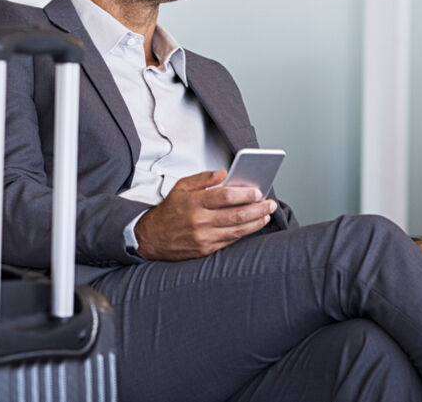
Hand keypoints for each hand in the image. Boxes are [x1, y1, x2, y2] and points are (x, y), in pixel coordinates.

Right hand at [133, 169, 276, 260]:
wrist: (151, 238)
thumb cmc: (169, 211)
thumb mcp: (181, 187)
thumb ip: (203, 178)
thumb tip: (224, 173)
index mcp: (194, 202)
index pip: (226, 196)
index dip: (245, 194)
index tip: (258, 191)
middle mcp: (200, 220)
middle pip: (237, 214)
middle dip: (258, 209)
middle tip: (270, 204)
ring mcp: (204, 237)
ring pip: (238, 230)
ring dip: (255, 222)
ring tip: (266, 215)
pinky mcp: (206, 249)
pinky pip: (230, 240)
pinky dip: (244, 233)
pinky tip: (252, 226)